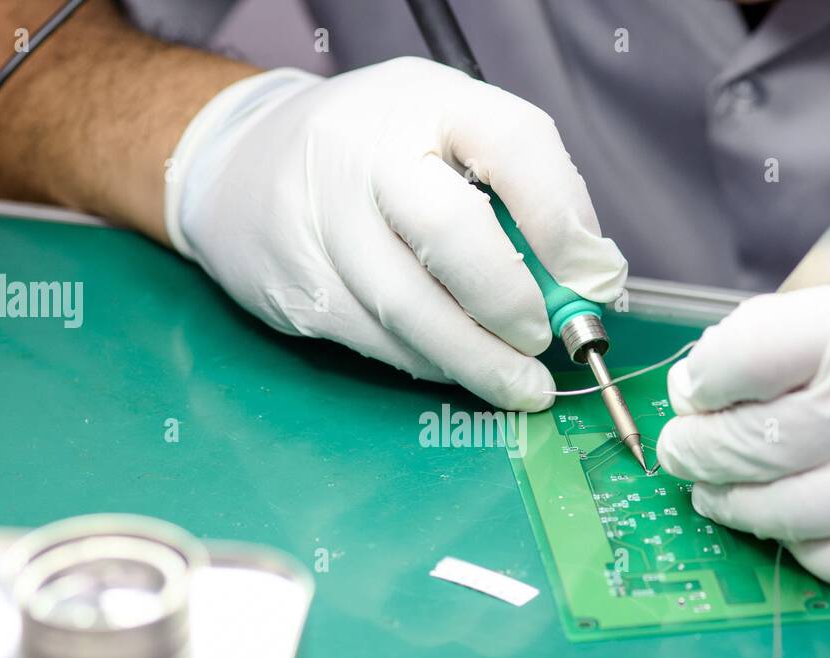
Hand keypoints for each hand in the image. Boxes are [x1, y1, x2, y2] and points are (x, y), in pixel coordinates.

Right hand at [164, 57, 626, 411]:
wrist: (237, 165)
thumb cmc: (371, 155)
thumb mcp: (445, 137)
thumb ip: (519, 195)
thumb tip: (588, 278)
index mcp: (424, 101)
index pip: (512, 143)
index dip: (562, 217)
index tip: (592, 275)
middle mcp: (364, 152)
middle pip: (452, 234)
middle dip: (511, 302)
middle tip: (544, 339)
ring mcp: (320, 221)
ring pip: (410, 309)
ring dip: (477, 359)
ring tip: (520, 384)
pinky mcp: (296, 286)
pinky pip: (377, 341)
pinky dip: (427, 363)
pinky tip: (454, 365)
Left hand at [656, 263, 829, 611]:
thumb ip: (818, 337)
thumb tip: (718, 375)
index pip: (745, 359)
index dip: (704, 378)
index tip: (693, 390)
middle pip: (747, 443)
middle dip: (695, 447)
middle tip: (679, 448)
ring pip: (778, 514)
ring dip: (731, 502)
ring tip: (716, 490)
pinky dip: (799, 542)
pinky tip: (793, 522)